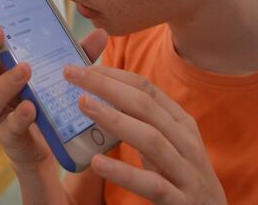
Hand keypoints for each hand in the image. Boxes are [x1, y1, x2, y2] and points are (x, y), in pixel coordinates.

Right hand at [0, 6, 107, 169]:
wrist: (50, 146)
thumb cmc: (46, 99)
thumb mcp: (60, 72)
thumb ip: (77, 54)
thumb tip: (101, 33)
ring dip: (5, 82)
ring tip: (25, 69)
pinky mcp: (9, 138)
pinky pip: (10, 127)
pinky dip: (20, 116)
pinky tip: (32, 107)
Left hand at [63, 66, 226, 203]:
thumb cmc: (180, 175)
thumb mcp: (166, 142)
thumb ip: (141, 120)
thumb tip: (99, 93)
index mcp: (180, 123)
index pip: (146, 88)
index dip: (113, 74)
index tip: (80, 66)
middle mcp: (185, 141)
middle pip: (145, 105)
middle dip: (106, 86)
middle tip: (71, 74)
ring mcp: (186, 172)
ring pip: (151, 139)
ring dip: (114, 119)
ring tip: (83, 105)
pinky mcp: (180, 202)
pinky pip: (152, 184)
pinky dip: (125, 172)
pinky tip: (97, 163)